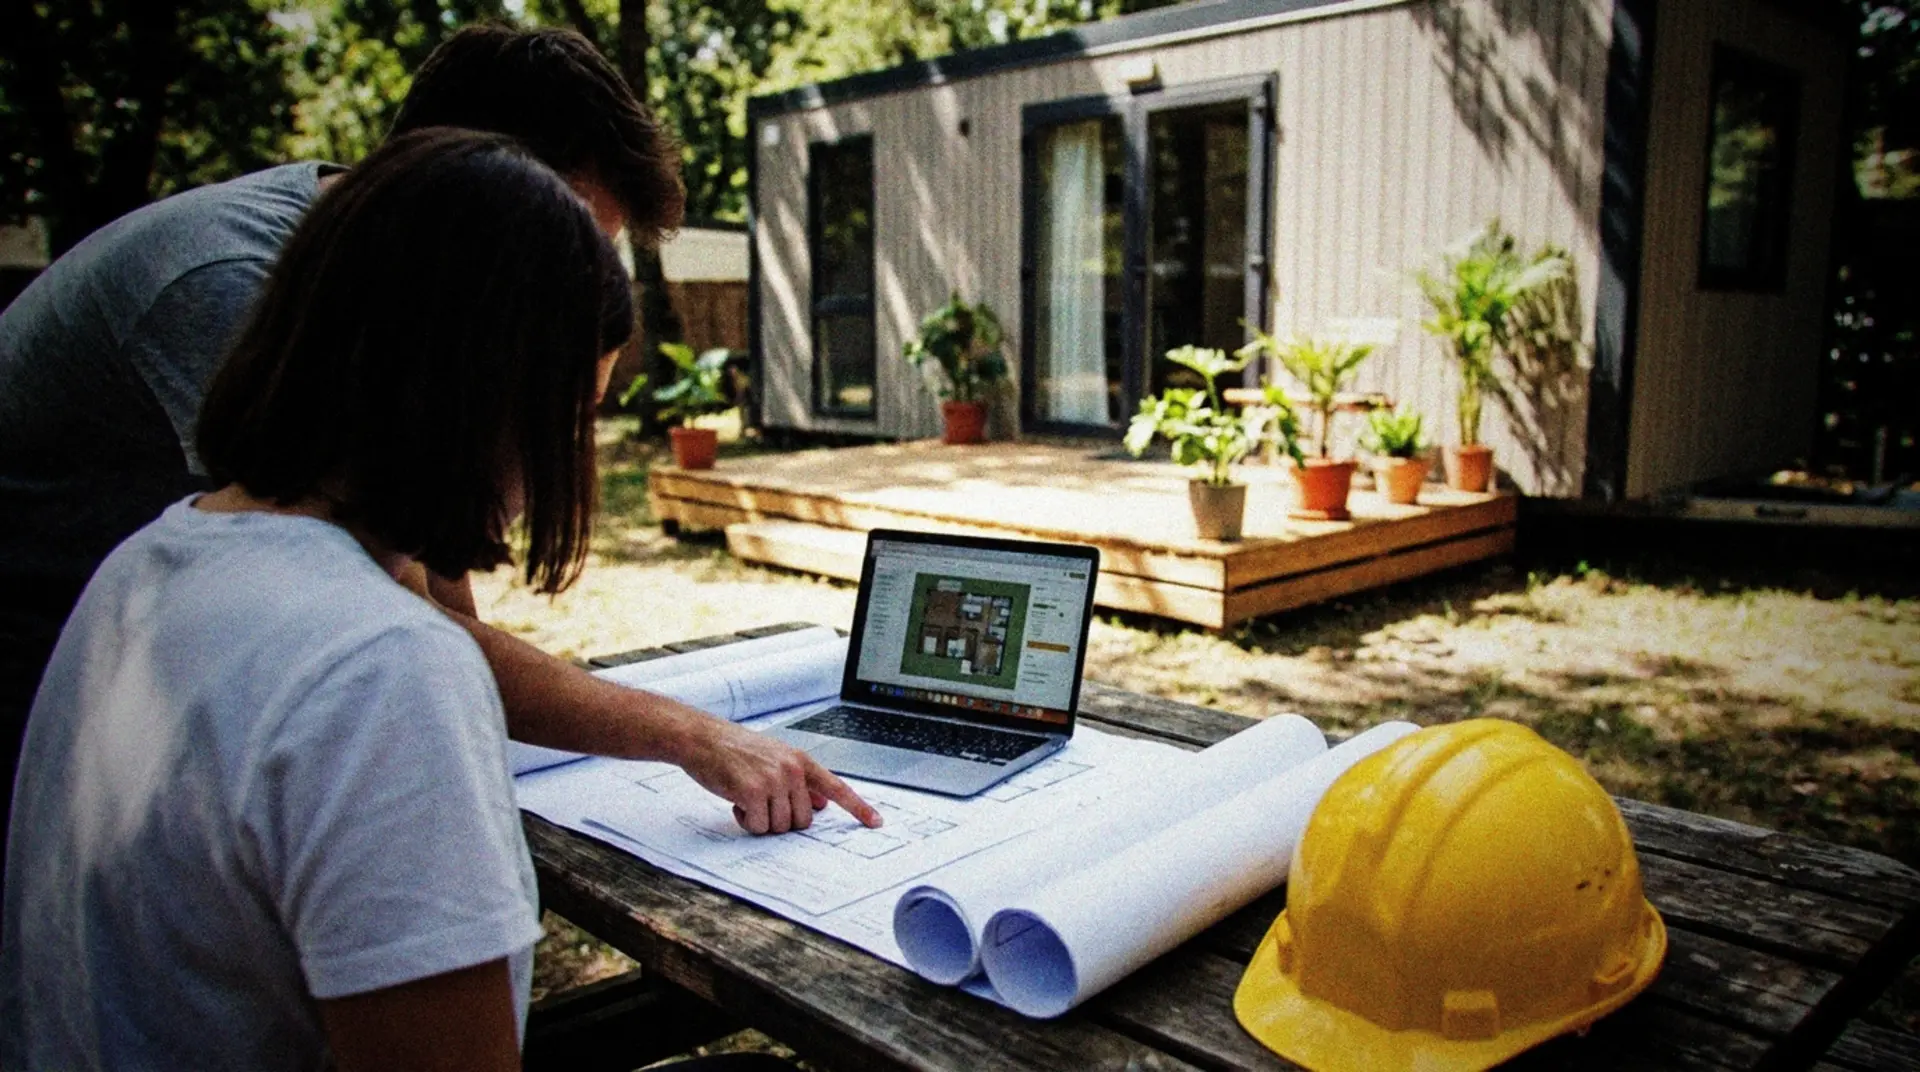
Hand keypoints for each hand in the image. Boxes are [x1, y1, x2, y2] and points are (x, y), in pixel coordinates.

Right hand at [677, 717, 882, 834]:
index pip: (837, 787)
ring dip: (762, 821)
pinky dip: (746, 821)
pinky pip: (758, 826)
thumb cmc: (736, 750)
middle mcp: (792, 769)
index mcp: (801, 760)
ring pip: (781, 827)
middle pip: (804, 821)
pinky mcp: (752, 792)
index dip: (857, 807)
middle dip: (783, 819)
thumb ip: (800, 781)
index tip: (875, 822)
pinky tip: (736, 801)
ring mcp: (773, 780)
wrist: (703, 739)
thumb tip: (822, 805)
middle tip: (762, 802)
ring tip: (747, 798)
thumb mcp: (775, 758)